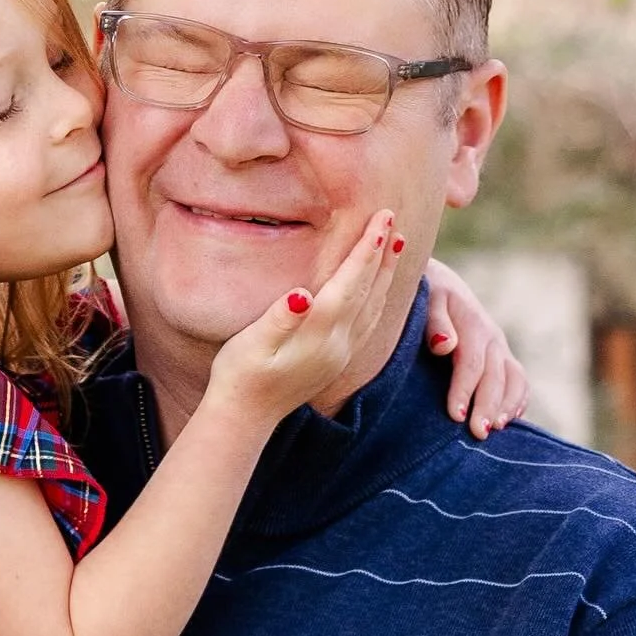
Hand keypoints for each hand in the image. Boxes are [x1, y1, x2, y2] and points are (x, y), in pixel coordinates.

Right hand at [207, 208, 401, 424]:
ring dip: (385, 275)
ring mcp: (340, 354)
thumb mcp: (251, 345)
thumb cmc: (239, 374)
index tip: (381, 220)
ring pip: (373, 307)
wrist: (245, 416)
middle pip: (368, 291)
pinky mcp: (337, 361)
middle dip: (382, 254)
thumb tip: (301, 296)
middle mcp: (337, 343)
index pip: (349, 282)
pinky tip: (379, 290)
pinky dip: (378, 299)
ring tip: (395, 247)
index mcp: (317, 332)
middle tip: (393, 219)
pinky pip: (368, 324)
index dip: (366, 250)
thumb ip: (279, 319)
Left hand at [424, 257, 529, 437]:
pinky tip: (511, 421)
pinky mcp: (502, 357)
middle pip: (496, 376)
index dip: (465, 390)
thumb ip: (434, 322)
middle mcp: (492, 337)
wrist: (439, 284)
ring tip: (496, 429)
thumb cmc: (426, 295)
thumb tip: (444, 345)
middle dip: (488, 406)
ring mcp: (500, 348)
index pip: (472, 363)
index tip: (456, 416)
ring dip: (508, 406)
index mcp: (472, 324)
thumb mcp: (427, 299)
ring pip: (514, 379)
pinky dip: (519, 400)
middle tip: (478, 434)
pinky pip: (519, 380)